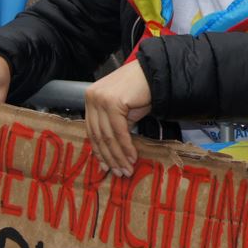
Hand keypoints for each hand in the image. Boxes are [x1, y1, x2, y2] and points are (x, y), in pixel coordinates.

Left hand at [83, 60, 152, 176]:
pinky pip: (119, 131)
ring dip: (119, 156)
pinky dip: (126, 147)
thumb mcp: (124, 111)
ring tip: (127, 169)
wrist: (156, 74)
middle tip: (120, 172)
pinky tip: (132, 156)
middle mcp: (92, 98)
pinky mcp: (112, 102)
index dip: (99, 151)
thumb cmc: (142, 91)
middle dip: (110, 158)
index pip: (91, 131)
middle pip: (98, 135)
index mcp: (91, 99)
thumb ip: (115, 128)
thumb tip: (111, 154)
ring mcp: (100, 99)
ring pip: (108, 136)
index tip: (107, 167)